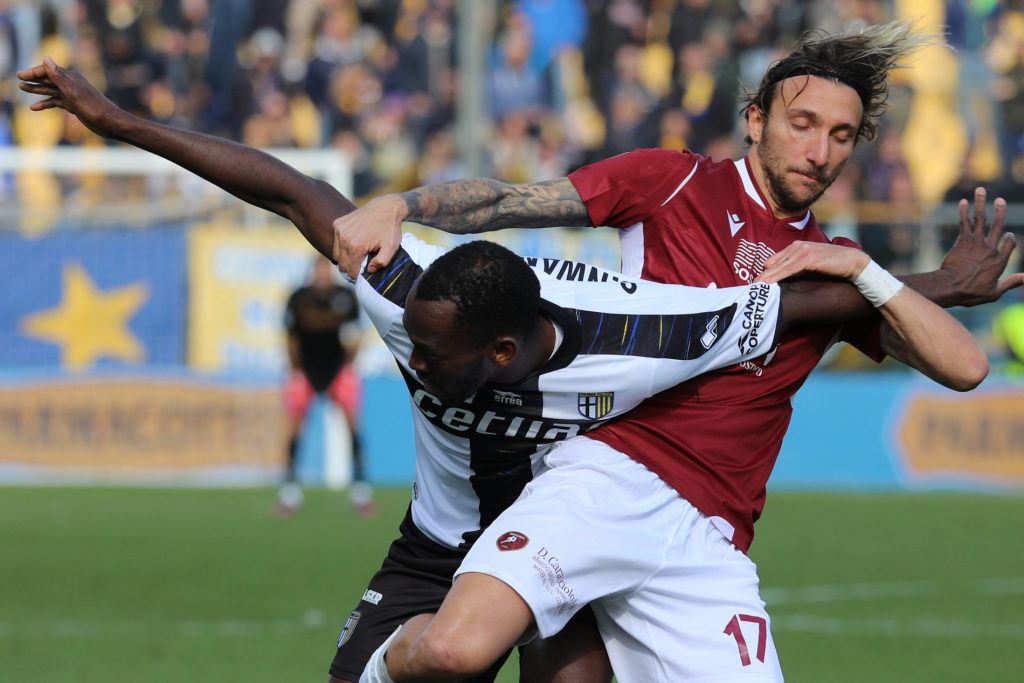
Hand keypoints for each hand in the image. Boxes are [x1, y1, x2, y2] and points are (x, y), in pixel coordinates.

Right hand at [17, 57, 125, 137]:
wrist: (111, 123)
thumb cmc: (94, 108)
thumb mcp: (73, 92)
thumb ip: (58, 76)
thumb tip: (46, 58)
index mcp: (71, 78)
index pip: (49, 71)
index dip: (34, 72)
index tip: (20, 75)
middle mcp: (71, 84)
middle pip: (48, 79)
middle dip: (33, 79)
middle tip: (19, 80)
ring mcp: (72, 95)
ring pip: (51, 91)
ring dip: (37, 90)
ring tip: (22, 88)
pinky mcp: (74, 106)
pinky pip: (56, 102)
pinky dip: (45, 103)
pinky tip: (34, 107)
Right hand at [332, 194, 406, 279]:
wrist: (386, 207)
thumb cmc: (390, 228)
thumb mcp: (391, 247)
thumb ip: (381, 262)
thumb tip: (369, 270)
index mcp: (355, 246)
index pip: (350, 271)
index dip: (357, 275)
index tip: (364, 272)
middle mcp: (343, 238)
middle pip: (342, 264)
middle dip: (351, 267)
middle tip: (361, 265)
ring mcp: (339, 230)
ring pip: (336, 254)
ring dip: (345, 257)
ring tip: (358, 255)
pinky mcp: (337, 224)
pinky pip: (336, 242)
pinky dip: (342, 246)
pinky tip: (354, 242)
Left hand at [755, 241, 870, 283]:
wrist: (854, 263)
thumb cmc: (833, 266)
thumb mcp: (811, 266)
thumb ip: (797, 269)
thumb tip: (782, 281)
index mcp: (796, 247)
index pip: (773, 261)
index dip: (763, 273)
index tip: (753, 285)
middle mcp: (797, 246)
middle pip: (772, 264)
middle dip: (760, 277)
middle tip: (747, 290)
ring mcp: (803, 251)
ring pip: (778, 267)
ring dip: (765, 278)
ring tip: (753, 290)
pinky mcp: (809, 258)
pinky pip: (788, 269)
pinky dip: (776, 277)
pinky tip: (767, 285)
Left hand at [938, 187, 1023, 305]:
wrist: (950, 287)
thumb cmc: (971, 293)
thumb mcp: (995, 292)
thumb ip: (1011, 282)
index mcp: (1000, 261)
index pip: (1010, 243)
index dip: (1010, 239)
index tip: (1008, 236)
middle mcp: (990, 249)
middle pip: (997, 226)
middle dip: (999, 211)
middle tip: (999, 200)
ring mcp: (976, 243)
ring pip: (980, 219)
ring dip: (981, 204)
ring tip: (980, 190)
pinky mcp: (962, 241)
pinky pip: (964, 223)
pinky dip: (963, 212)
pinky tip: (963, 202)